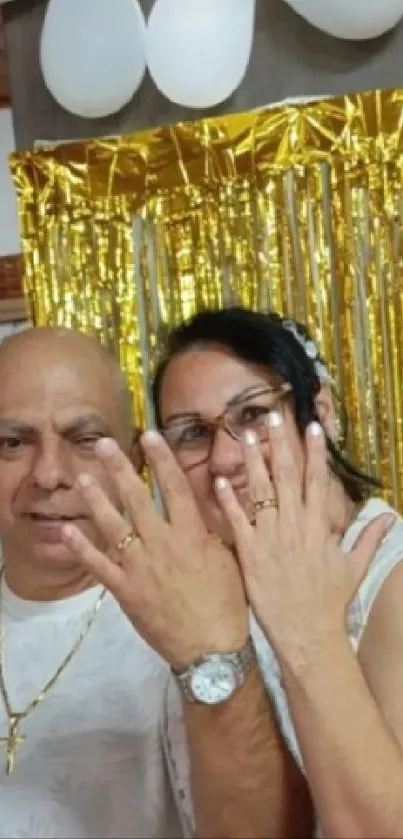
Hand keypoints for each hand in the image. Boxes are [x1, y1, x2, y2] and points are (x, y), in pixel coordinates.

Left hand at [62, 431, 247, 670]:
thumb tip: (215, 492)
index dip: (161, 458)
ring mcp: (140, 567)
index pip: (175, 486)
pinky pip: (99, 566)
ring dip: (96, 500)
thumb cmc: (228, 603)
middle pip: (137, 498)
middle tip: (102, 444)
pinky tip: (68, 530)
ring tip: (82, 478)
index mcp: (191, 534)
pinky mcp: (125, 591)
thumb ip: (219, 524)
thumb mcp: (231, 557)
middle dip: (119, 468)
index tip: (149, 435)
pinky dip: (82, 548)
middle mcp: (163, 544)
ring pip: (113, 526)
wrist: (211, 650)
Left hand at [215, 415, 393, 669]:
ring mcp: (271, 538)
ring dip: (254, 461)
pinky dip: (228, 501)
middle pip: (288, 476)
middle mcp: (295, 526)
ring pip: (261, 491)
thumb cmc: (330, 603)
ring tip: (247, 435)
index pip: (318, 481)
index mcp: (319, 527)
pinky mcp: (250, 554)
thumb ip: (369, 538)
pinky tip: (219, 481)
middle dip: (281, 444)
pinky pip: (237, 522)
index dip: (315, 453)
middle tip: (273, 415)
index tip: (311, 427)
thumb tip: (388, 516)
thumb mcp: (354, 568)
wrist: (307, 634)